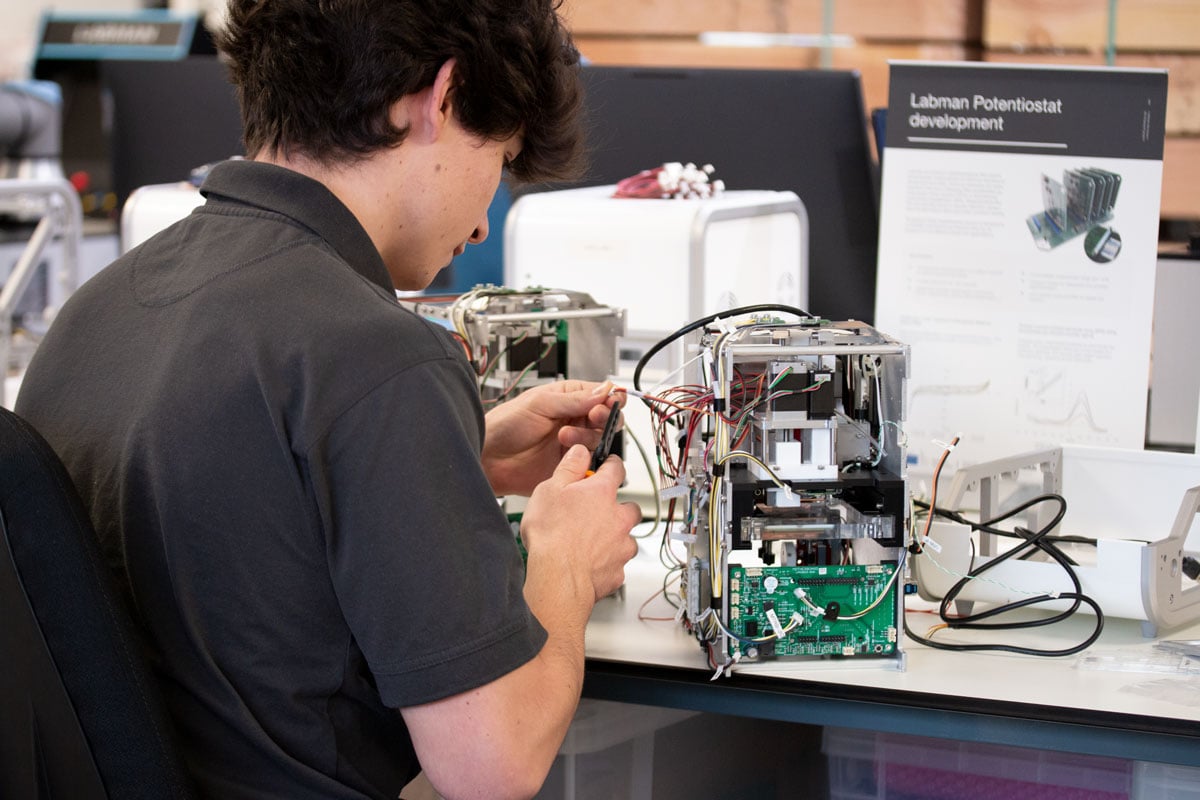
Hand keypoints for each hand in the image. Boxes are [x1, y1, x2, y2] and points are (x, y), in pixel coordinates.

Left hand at [481, 380, 621, 496]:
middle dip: (603, 417)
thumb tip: (603, 390)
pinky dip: (587, 458)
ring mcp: (573, 442)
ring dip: (586, 437)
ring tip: (563, 437)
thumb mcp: (540, 403)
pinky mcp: (571, 464)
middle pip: (607, 417)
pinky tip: (570, 454)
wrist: (489, 458)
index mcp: (568, 398)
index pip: (601, 394)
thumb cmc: (506, 425)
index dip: (609, 399)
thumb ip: (573, 399)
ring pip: (600, 439)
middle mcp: (574, 419)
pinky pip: (592, 462)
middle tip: (592, 417)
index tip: (607, 403)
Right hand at [520, 444, 640, 601]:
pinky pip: (617, 564)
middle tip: (596, 513)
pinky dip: (606, 563)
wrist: (557, 578)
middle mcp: (618, 518)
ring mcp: (621, 546)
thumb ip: (569, 468)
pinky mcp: (617, 572)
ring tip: (589, 543)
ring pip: (626, 537)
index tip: (607, 466)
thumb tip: (579, 452)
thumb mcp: (549, 489)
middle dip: (618, 508)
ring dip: (614, 537)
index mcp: (602, 493)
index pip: (616, 468)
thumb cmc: (551, 535)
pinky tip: (588, 564)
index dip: (610, 464)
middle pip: (630, 506)